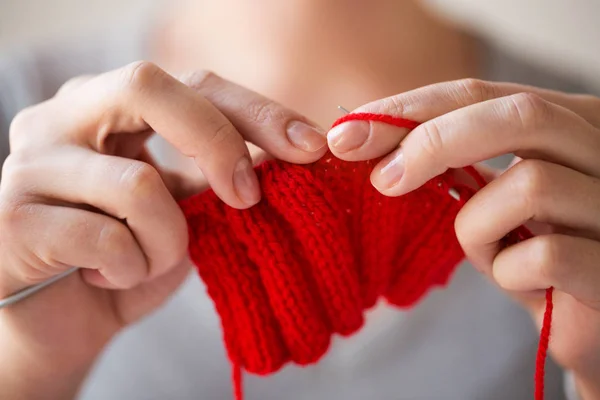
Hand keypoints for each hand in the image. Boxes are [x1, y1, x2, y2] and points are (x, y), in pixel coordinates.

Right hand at [0, 61, 326, 397]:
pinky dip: (129, 270)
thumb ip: (220, 174)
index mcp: (106, 104)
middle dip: (216, 143)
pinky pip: (105, 239)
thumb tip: (294, 150)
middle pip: (148, 85)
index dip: (256, 109)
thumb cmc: (128, 255)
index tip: (310, 146)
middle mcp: (61, 117)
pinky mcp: (11, 219)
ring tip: (148, 261)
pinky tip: (109, 277)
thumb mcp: (185, 208)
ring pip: (139, 185)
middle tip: (246, 198)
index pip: (192, 82)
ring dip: (169, 241)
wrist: (61, 319)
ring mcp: (29, 164)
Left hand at [327, 79, 599, 397]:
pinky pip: (545, 253)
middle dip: (434, 142)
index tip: (348, 133)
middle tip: (382, 180)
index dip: (410, 109)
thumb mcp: (485, 195)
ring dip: (478, 226)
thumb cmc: (527, 250)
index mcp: (568, 121)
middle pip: (519, 114)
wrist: (583, 319)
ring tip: (487, 251)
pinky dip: (508, 270)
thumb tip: (358, 138)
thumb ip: (446, 161)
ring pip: (529, 184)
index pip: (482, 93)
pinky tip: (520, 282)